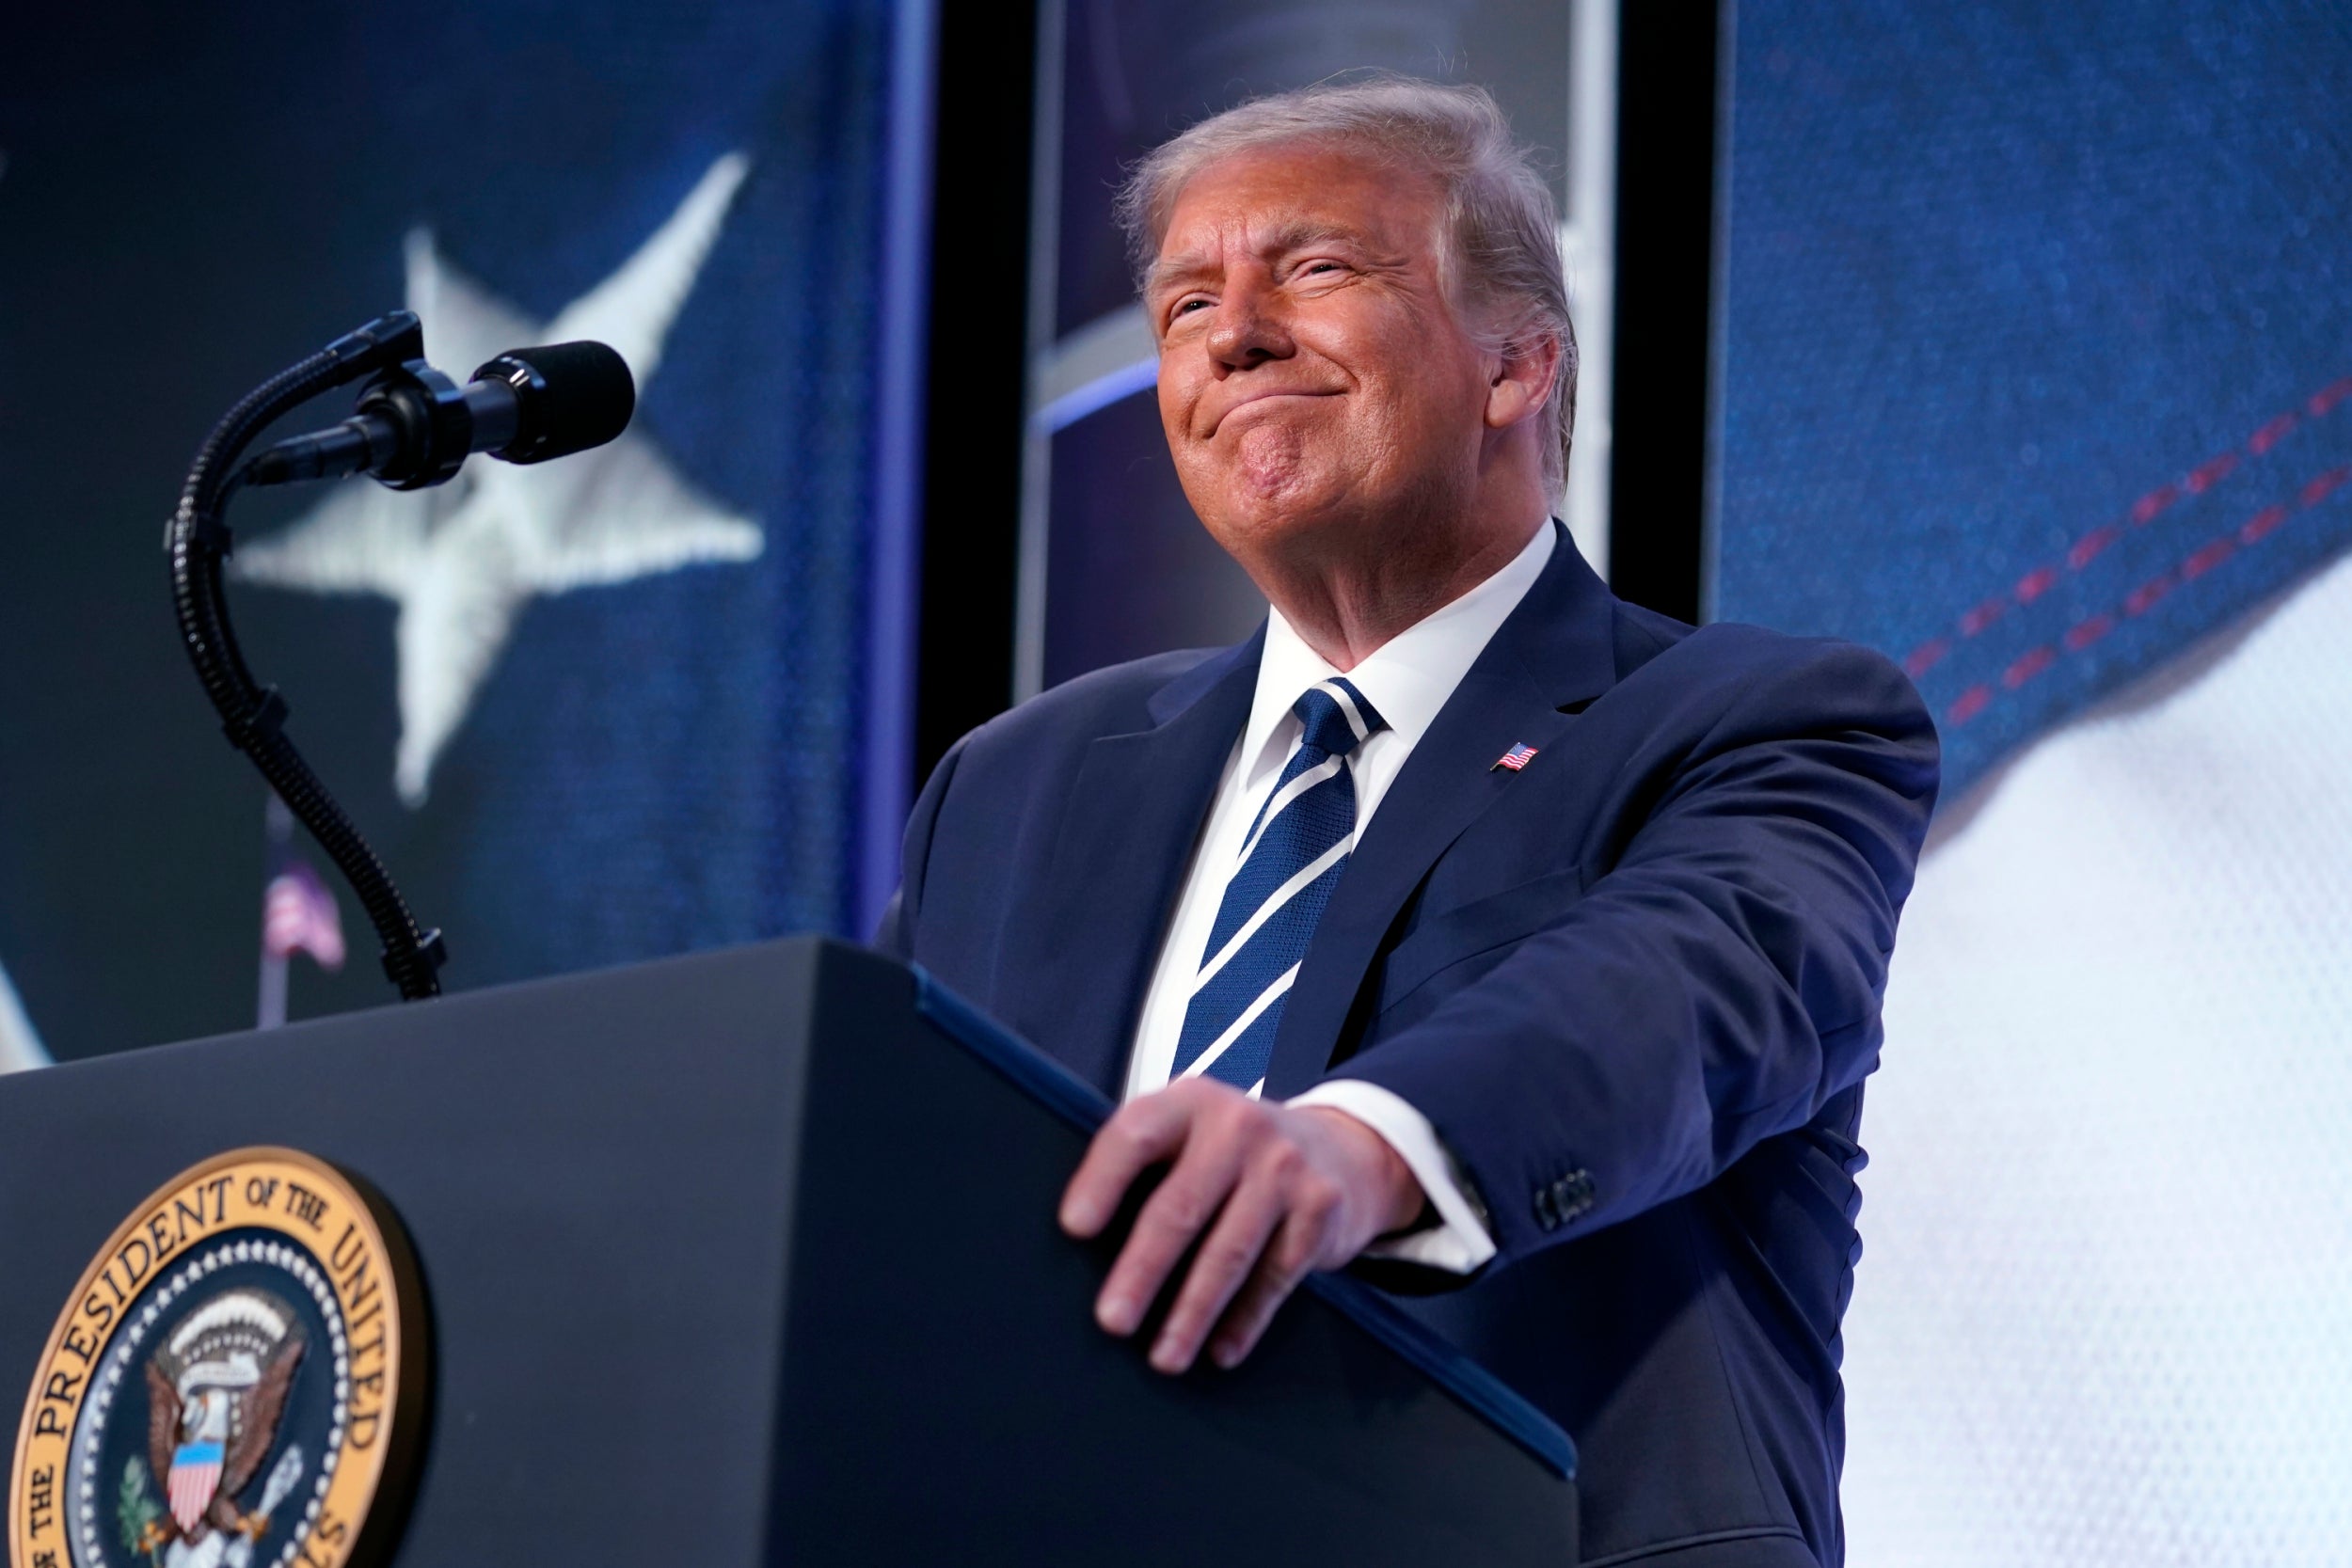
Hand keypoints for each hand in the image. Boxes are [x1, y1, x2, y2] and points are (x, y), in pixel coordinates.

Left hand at [1058, 1078, 1425, 1373]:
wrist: (1340, 1149)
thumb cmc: (1235, 1153)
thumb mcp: (1192, 1133)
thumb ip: (1147, 1168)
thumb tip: (1077, 1249)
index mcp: (1188, 1103)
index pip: (1136, 1134)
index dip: (1102, 1180)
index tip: (1074, 1228)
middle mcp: (1237, 1127)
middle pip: (1181, 1206)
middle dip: (1142, 1270)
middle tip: (1112, 1320)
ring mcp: (1284, 1166)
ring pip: (1229, 1251)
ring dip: (1192, 1312)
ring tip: (1164, 1357)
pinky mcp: (1320, 1207)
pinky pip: (1275, 1276)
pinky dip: (1245, 1320)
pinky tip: (1220, 1350)